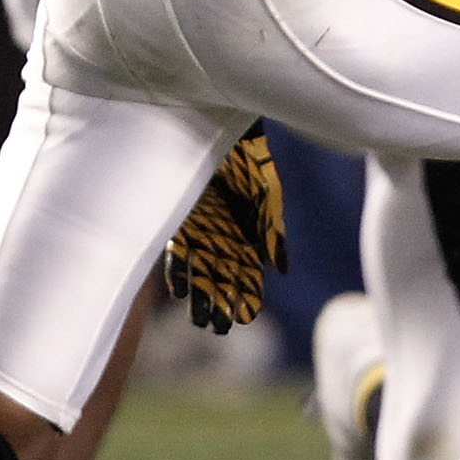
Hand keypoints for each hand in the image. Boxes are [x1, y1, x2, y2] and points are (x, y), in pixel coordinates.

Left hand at [164, 125, 288, 331]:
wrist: (220, 130)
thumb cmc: (249, 161)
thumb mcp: (266, 195)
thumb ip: (272, 231)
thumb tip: (282, 269)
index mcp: (247, 232)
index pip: (247, 272)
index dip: (246, 296)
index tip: (243, 319)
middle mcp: (223, 235)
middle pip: (222, 277)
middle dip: (220, 303)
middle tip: (217, 329)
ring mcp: (201, 229)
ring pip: (199, 271)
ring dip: (199, 296)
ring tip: (197, 320)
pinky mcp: (180, 221)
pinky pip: (177, 252)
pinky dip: (178, 272)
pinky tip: (179, 291)